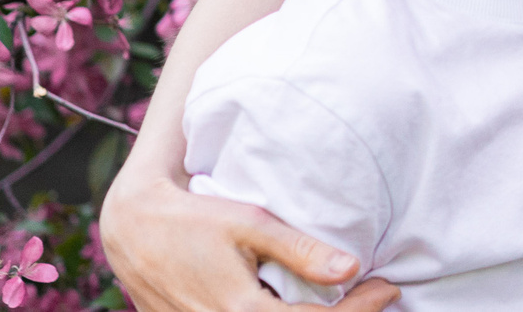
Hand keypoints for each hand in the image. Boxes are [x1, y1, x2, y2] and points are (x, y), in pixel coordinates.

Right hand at [98, 166, 399, 310]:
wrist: (135, 230)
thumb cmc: (195, 219)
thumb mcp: (250, 226)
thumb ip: (299, 249)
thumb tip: (350, 267)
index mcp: (240, 310)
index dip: (358, 310)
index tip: (388, 285)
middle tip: (381, 298)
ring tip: (354, 303)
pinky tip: (311, 307)